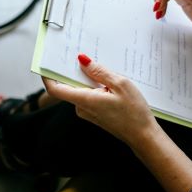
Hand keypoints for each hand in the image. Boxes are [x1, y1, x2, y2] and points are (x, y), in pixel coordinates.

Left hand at [42, 55, 159, 148]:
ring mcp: (88, 112)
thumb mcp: (120, 84)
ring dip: (91, 79)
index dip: (48, 76)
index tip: (47, 62)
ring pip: (82, 90)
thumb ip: (99, 72)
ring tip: (107, 71)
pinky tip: (111, 84)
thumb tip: (82, 60)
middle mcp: (82, 108)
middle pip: (70, 86)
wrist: (143, 137)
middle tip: (85, 55)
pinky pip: (90, 96)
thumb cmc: (134, 112)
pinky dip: (97, 88)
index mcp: (84, 100)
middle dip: (76, 71)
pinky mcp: (95, 114)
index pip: (56, 89)